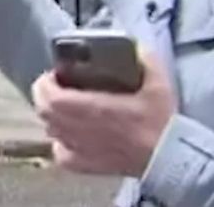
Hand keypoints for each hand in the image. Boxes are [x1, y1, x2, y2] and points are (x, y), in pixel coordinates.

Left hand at [31, 47, 175, 176]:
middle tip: (58, 86)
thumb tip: (135, 46)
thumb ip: (144, 58)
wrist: (170, 158)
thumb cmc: (162, 121)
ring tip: (66, 107)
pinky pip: (61, 155)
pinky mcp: (86, 166)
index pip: (50, 97)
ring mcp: (81, 150)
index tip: (55, 74)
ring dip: (53, 116)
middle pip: (44, 112)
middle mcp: (81, 130)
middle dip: (44, 95)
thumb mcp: (158, 82)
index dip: (45, 84)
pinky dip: (61, 143)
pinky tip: (72, 136)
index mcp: (94, 108)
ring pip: (50, 131)